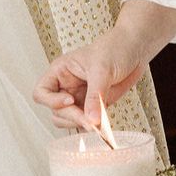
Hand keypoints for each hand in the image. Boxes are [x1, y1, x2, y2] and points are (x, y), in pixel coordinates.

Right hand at [34, 26, 149, 130]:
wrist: (135, 50)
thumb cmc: (114, 48)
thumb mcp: (102, 70)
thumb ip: (95, 96)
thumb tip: (91, 119)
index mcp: (60, 72)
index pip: (41, 92)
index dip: (52, 100)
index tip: (70, 100)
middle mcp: (66, 87)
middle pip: (56, 111)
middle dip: (72, 117)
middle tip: (90, 121)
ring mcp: (79, 98)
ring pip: (68, 120)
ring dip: (80, 124)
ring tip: (97, 124)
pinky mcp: (93, 106)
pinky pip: (86, 122)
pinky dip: (92, 127)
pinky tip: (102, 126)